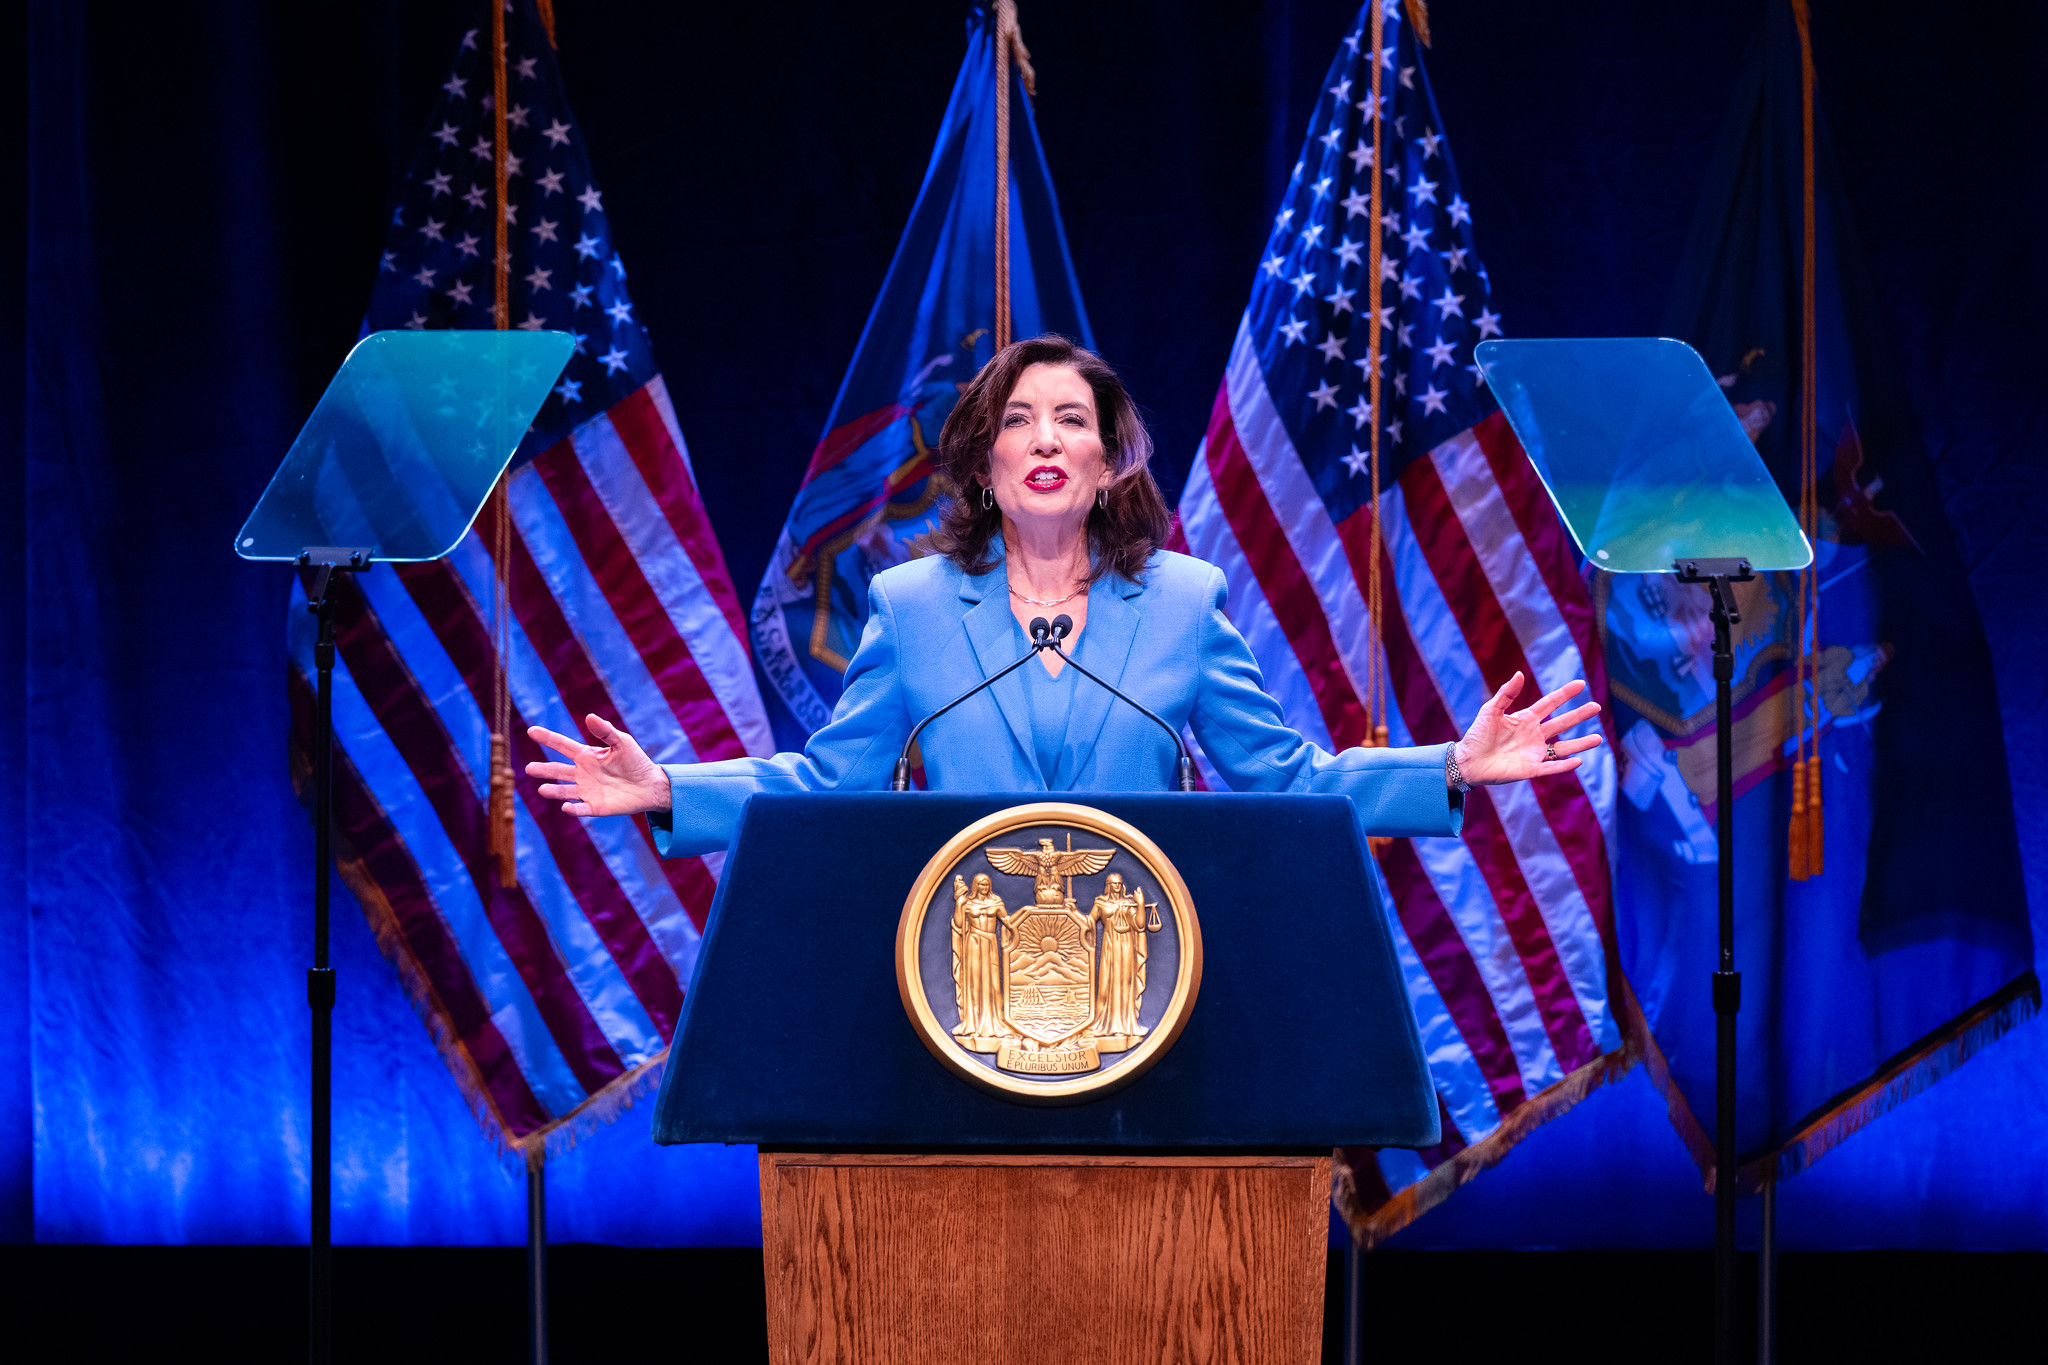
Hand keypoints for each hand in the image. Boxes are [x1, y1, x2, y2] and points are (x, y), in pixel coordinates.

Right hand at [525, 714, 671, 816]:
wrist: (650, 785)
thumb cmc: (635, 761)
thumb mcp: (622, 742)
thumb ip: (606, 731)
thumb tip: (589, 716)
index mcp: (586, 755)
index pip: (563, 745)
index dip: (547, 738)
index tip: (531, 730)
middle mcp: (582, 773)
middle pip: (558, 770)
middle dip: (544, 769)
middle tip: (528, 768)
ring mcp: (587, 790)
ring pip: (565, 791)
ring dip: (554, 791)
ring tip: (542, 789)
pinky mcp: (595, 806)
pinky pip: (581, 809)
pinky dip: (573, 809)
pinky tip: (566, 807)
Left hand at [1453, 672, 1602, 787]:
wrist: (1467, 760)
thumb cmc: (1477, 735)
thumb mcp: (1490, 710)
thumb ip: (1506, 693)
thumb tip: (1520, 674)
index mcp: (1525, 719)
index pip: (1550, 704)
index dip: (1564, 694)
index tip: (1580, 684)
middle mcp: (1534, 735)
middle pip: (1562, 723)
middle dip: (1579, 715)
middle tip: (1596, 707)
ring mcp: (1534, 752)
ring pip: (1563, 748)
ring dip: (1580, 744)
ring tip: (1599, 738)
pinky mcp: (1531, 769)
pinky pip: (1551, 767)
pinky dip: (1564, 765)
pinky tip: (1578, 760)